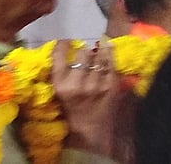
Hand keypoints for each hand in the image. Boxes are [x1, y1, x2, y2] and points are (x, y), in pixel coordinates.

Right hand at [52, 41, 122, 156]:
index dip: (63, 43)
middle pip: (83, 53)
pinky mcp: (111, 87)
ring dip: (98, 50)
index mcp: (60, 83)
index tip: (66, 41)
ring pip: (99, 57)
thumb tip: (65, 48)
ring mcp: (97, 85)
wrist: (89, 129)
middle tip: (84, 52)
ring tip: (97, 47)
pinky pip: (111, 65)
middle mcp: (78, 83)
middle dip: (83, 50)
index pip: (59, 54)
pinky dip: (109, 54)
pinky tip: (108, 48)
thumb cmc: (71, 108)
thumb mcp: (58, 90)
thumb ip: (60, 71)